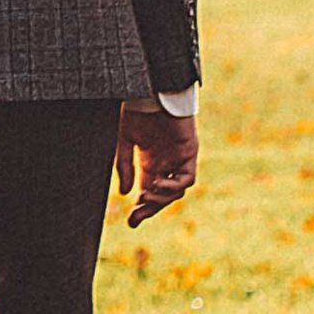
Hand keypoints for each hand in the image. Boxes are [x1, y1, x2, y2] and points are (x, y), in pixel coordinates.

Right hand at [118, 99, 198, 228]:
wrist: (152, 91)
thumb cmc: (137, 110)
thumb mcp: (124, 141)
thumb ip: (125, 166)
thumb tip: (125, 193)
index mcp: (149, 162)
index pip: (147, 192)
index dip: (141, 208)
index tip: (131, 222)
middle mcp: (165, 163)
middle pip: (162, 196)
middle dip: (150, 208)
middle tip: (136, 216)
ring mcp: (178, 159)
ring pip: (176, 191)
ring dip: (162, 198)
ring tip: (146, 196)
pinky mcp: (189, 152)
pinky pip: (187, 178)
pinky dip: (174, 186)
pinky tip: (158, 185)